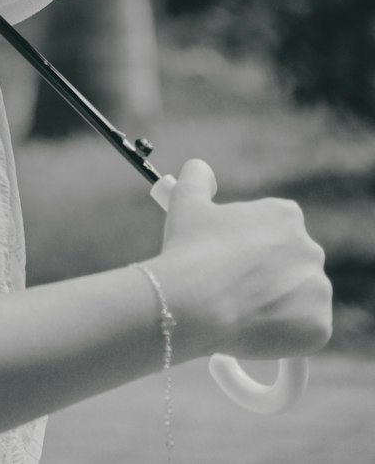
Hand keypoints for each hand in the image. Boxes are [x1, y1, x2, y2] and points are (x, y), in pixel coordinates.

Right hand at [159, 159, 332, 361]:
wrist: (195, 302)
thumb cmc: (190, 249)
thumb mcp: (186, 199)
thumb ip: (197, 176)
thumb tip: (201, 169)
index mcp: (286, 216)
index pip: (276, 231)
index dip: (250, 248)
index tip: (230, 260)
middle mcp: (311, 249)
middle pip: (289, 265)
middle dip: (266, 277)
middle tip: (233, 289)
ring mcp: (318, 290)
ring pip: (297, 299)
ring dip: (275, 305)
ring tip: (239, 313)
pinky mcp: (320, 328)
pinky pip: (303, 332)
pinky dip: (283, 335)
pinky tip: (254, 332)